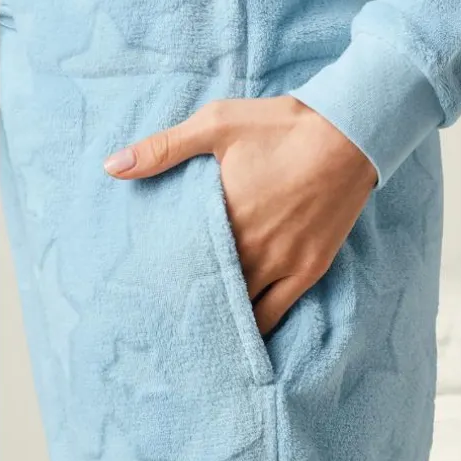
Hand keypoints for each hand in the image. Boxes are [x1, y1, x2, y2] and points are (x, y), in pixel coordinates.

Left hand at [104, 96, 377, 335]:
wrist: (349, 132)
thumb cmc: (281, 126)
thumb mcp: (217, 124)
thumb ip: (163, 148)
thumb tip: (111, 166)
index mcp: (224, 217)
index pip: (181, 263)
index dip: (163, 280)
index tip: (144, 291)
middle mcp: (251, 249)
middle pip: (210, 292)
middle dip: (189, 304)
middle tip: (165, 318)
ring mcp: (282, 264)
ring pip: (242, 310)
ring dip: (221, 318)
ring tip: (199, 332)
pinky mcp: (309, 270)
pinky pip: (277, 313)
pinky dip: (256, 326)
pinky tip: (241, 337)